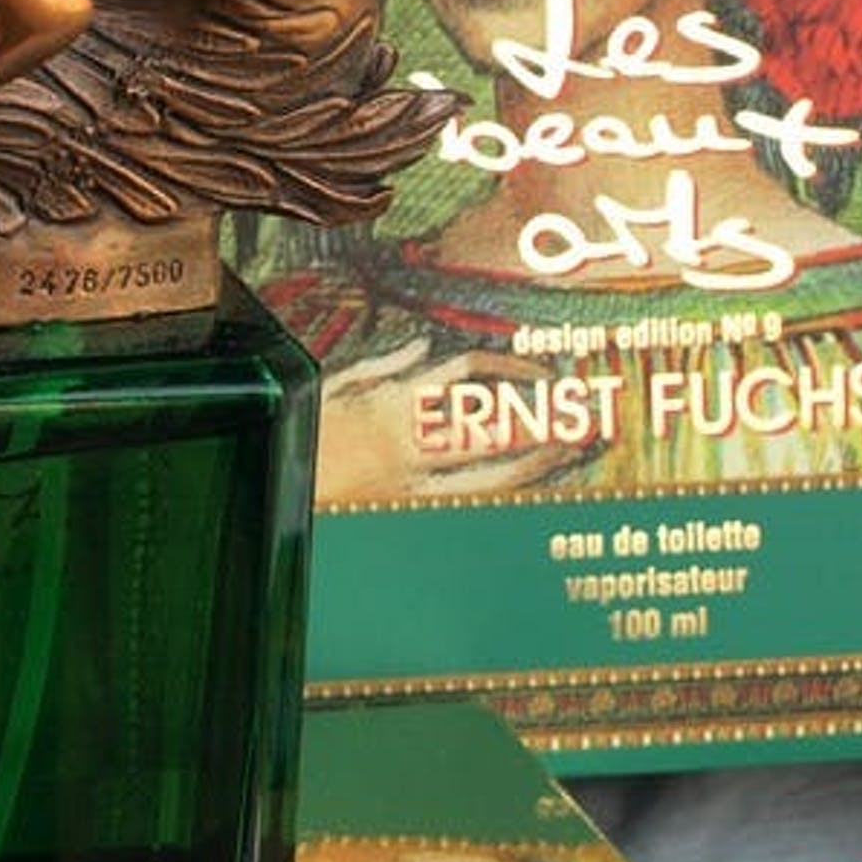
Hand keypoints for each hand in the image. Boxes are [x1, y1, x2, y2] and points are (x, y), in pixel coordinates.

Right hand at [316, 339, 590, 499]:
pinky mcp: (411, 511)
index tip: (544, 370)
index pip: (466, 373)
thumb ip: (381, 367)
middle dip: (544, 422)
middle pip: (494, 429)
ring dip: (537, 461)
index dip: (511, 368)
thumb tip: (422, 349)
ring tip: (575, 452)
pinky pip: (466, 500)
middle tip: (590, 418)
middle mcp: (412, 441)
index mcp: (394, 400)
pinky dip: (503, 493)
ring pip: (490, 471)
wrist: (271, 498)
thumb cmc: (301, 440)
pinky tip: (531, 489)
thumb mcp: (331, 390)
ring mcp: (414, 481)